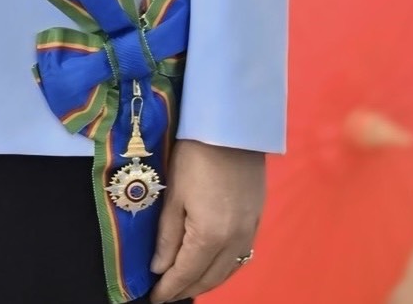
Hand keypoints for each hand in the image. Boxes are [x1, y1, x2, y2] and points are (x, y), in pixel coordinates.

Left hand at [148, 139, 262, 301]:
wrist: (232, 126)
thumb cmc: (195, 155)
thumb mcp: (174, 195)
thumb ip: (167, 236)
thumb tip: (159, 268)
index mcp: (210, 236)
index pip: (187, 274)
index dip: (169, 289)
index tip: (155, 298)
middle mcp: (235, 240)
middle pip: (210, 278)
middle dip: (187, 289)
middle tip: (167, 293)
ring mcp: (250, 230)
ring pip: (229, 270)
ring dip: (207, 281)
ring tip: (187, 283)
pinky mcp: (257, 218)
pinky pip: (242, 255)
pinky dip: (225, 266)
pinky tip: (213, 264)